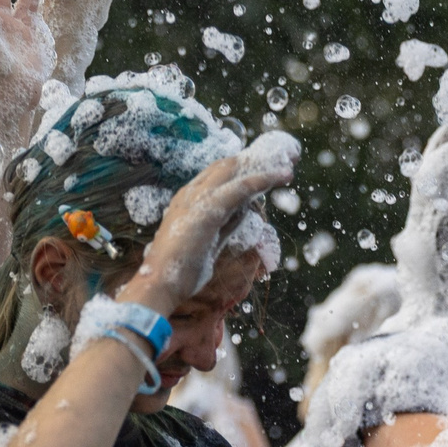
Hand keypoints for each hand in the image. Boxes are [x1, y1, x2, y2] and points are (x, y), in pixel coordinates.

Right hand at [120, 143, 295, 312]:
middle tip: (281, 163)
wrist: (160, 284)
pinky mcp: (209, 209)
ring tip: (287, 167)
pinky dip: (264, 179)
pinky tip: (283, 176)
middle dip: (253, 162)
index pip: (216, 176)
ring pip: (234, 172)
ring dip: (263, 167)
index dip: (240, 170)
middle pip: (225, 167)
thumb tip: (244, 212)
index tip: (263, 169)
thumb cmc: (181, 271)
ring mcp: (197, 199)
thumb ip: (226, 225)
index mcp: (187, 201)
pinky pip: (242, 187)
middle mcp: (190, 193)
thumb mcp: (209, 243)